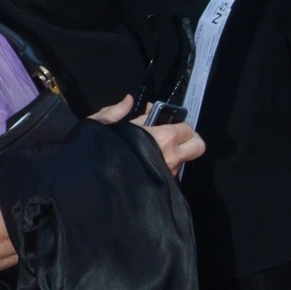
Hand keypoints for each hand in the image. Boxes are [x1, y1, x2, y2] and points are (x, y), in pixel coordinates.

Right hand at [91, 96, 205, 177]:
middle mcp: (172, 158)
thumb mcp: (102, 126)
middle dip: (189, 139)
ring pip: (183, 161)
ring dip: (174, 155)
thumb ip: (117, 111)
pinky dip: (164, 167)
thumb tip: (128, 101)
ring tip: (152, 153)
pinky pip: (171, 174)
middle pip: (198, 147)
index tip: (165, 123)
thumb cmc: (101, 154)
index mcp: (163, 138)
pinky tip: (147, 166)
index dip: (178, 124)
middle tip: (173, 137)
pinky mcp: (164, 189)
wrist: (93, 187)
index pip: (187, 128)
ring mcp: (169, 175)